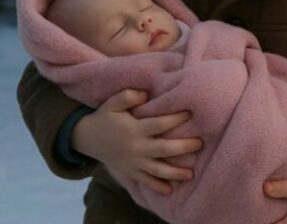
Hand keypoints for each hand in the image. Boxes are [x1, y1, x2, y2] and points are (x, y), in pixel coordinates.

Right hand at [72, 89, 201, 194]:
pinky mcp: (129, 171)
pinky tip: (170, 190)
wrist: (86, 138)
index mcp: (135, 129)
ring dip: (174, 172)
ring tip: (191, 174)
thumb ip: (128, 96)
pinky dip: (156, 187)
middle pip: (163, 149)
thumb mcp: (113, 102)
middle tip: (200, 144)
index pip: (159, 124)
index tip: (191, 113)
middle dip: (183, 147)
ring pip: (157, 170)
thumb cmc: (105, 117)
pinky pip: (144, 181)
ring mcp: (133, 162)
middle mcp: (136, 147)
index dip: (176, 118)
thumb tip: (146, 94)